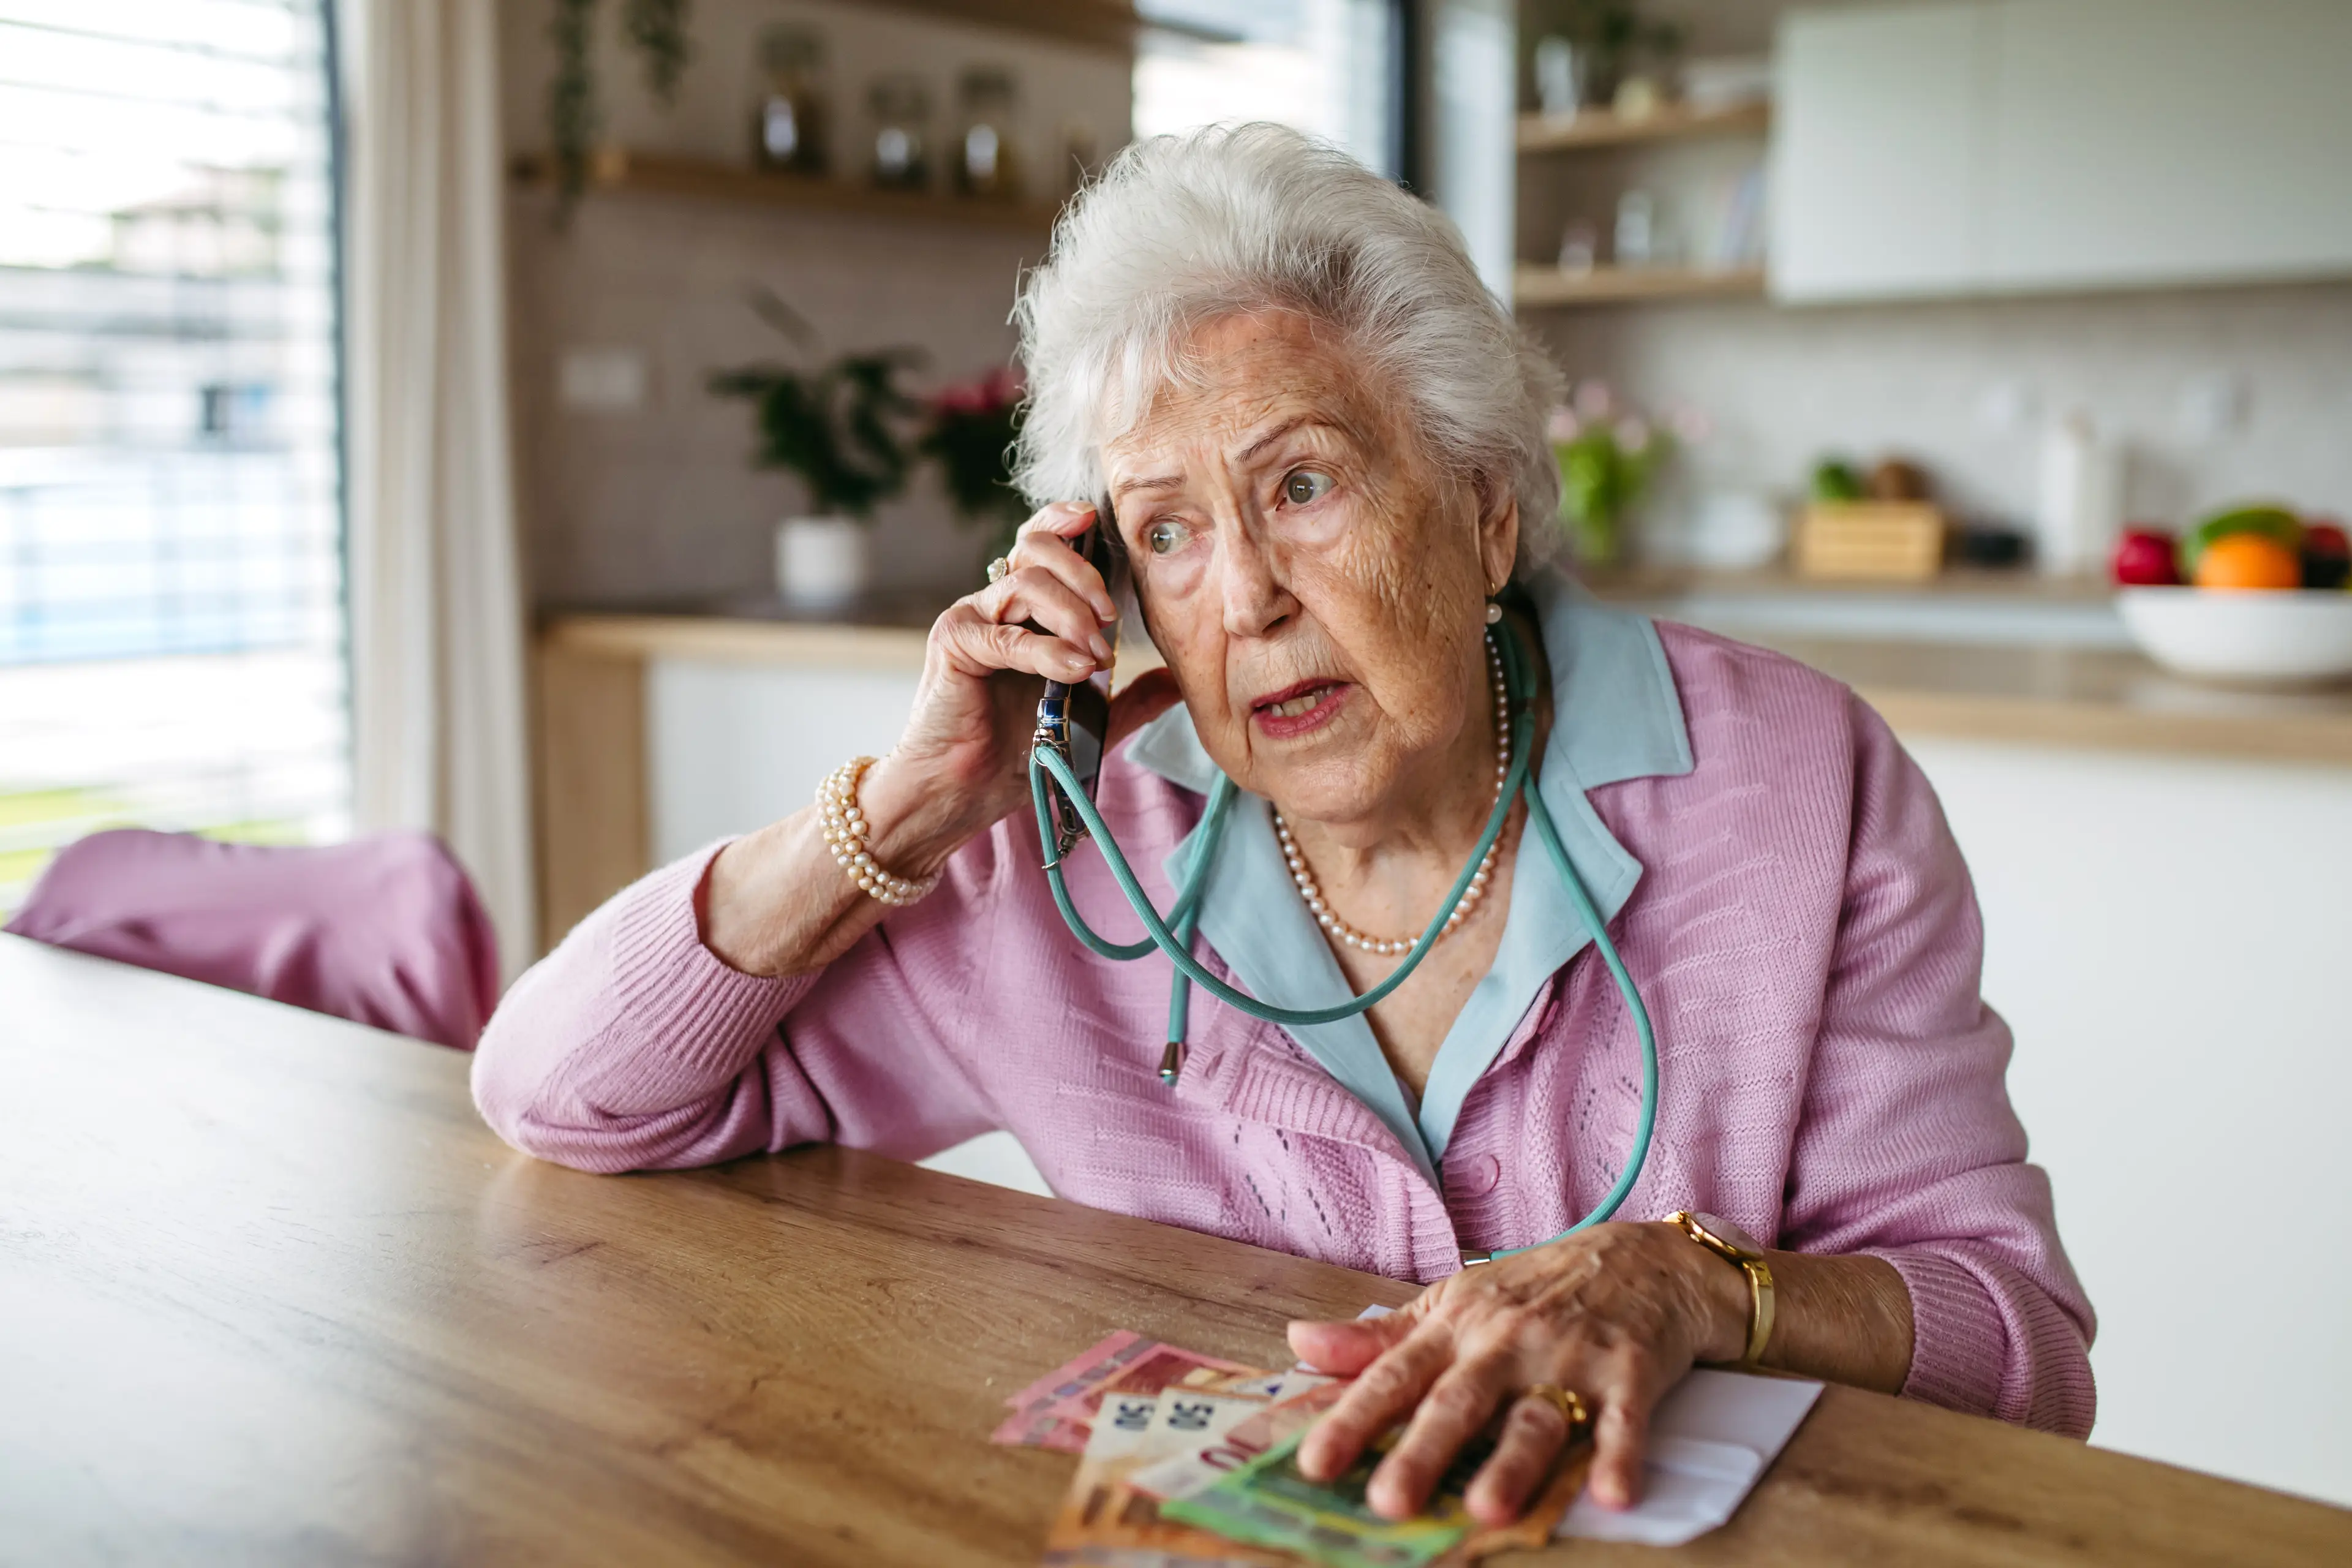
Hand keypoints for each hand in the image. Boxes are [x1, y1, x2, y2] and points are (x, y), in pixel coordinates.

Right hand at [862, 500, 1120, 867]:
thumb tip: (1175, 680)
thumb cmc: (1009, 755)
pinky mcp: (955, 644)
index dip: (1065, 523)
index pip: (1041, 546)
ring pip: (1026, 582)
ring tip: (1096, 657)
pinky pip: (1008, 635)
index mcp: (1020, 612)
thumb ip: (1129, 698)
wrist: (960, 793)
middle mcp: (992, 606)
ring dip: (1072, 613)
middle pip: (1036, 549)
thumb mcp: (1085, 722)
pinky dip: (1048, 650)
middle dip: (1084, 575)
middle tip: (1111, 618)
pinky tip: (1076, 670)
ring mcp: (971, 620)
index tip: (1096, 521)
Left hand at [1284, 1222, 1747, 1526]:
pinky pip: (1624, 1421)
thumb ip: (1379, 1336)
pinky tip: (1612, 1494)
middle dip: (1422, 1451)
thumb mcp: (1454, 1301)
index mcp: (1456, 1326)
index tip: (1315, 1462)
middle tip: (1388, 1500)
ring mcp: (1569, 1357)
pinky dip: (1620, 1457)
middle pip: (1458, 1401)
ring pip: (1535, 1418)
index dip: (1353, 1417)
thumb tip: (1299, 1343)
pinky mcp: (1630, 1372)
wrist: (1646, 1258)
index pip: (1394, 1375)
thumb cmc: (1537, 1288)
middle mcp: (1506, 1341)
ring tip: (1487, 1509)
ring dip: (1513, 1463)